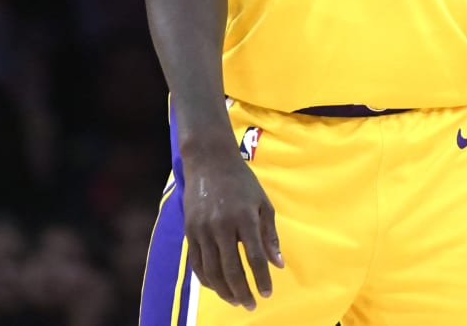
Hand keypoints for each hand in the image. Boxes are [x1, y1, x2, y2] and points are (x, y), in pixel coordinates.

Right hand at [178, 144, 283, 310]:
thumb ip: (269, 235)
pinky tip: (217, 287)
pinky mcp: (190, 231)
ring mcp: (202, 229)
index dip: (261, 278)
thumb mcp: (262, 203)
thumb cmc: (242, 182)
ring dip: (224, 291)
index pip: (254, 257)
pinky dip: (207, 280)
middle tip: (251, 305)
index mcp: (244, 218)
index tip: (267, 293)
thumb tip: (277, 264)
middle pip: (231, 269)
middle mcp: (222, 225)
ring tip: (236, 301)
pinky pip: (197, 263)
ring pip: (212, 270)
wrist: (209, 162)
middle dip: (242, 292)